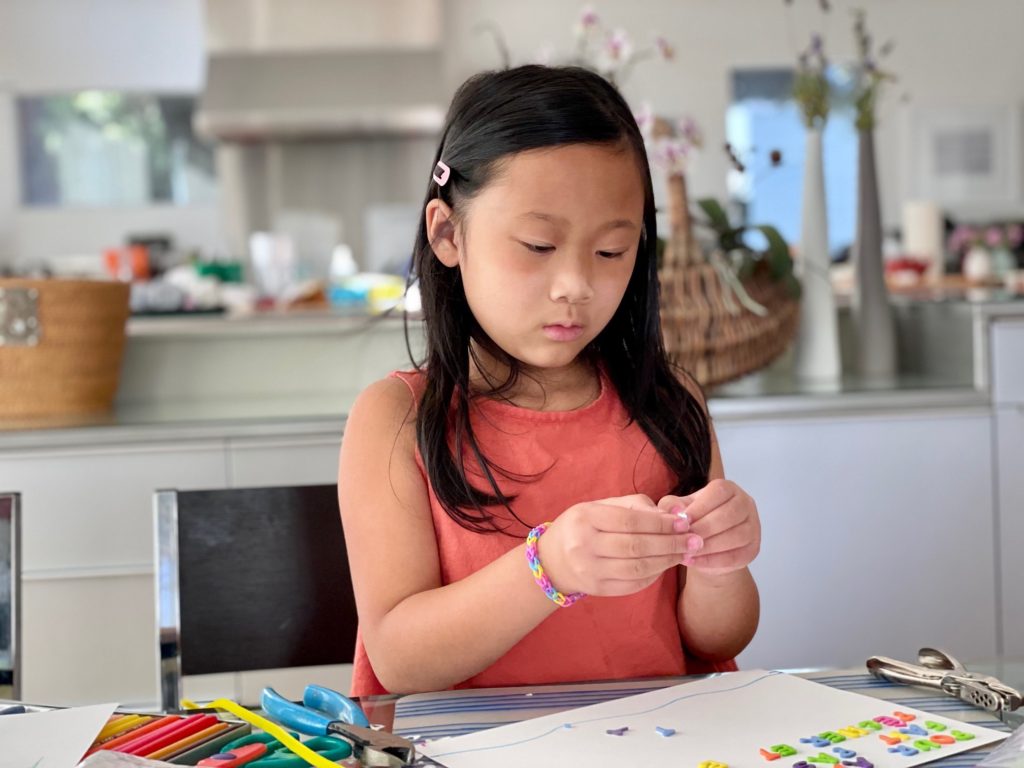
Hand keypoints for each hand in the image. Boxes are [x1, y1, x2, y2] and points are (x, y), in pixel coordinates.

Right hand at [538, 494, 703, 596]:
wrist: (553, 559)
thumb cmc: (584, 525)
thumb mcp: (602, 506)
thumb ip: (637, 507)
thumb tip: (673, 516)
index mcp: (585, 518)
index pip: (631, 521)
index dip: (661, 523)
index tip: (684, 523)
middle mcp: (584, 545)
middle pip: (637, 546)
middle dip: (671, 544)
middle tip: (695, 540)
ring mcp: (589, 571)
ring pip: (638, 568)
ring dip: (667, 561)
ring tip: (684, 553)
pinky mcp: (597, 590)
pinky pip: (633, 584)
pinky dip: (655, 575)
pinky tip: (665, 565)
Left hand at [658, 479, 759, 575]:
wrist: (706, 547)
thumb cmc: (693, 521)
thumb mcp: (680, 509)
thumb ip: (672, 505)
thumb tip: (674, 510)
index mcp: (728, 488)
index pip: (718, 493)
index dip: (700, 507)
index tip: (682, 521)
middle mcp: (745, 504)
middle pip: (729, 515)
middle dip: (704, 528)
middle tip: (684, 539)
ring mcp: (753, 526)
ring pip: (735, 536)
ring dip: (709, 546)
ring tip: (687, 552)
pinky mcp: (753, 549)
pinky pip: (736, 555)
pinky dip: (713, 560)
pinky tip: (695, 561)